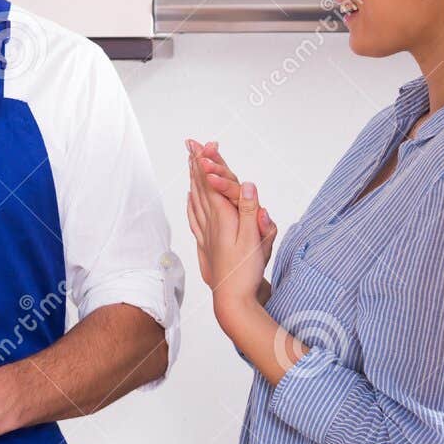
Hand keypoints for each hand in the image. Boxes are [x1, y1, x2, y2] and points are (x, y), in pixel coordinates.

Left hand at [184, 139, 271, 328]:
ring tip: (189, 164)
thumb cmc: (245, 271)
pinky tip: (189, 198)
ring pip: (196, 199)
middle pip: (200, 187)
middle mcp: (211, 222)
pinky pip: (195, 217)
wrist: (233, 299)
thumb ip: (249, 210)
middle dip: (196, 165)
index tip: (200, 144)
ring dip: (193, 180)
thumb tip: (246, 184)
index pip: (211, 183)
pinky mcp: (207, 244)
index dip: (206, 162)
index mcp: (223, 217)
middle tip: (191, 145)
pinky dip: (191, 203)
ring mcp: (207, 233)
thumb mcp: (254, 238)